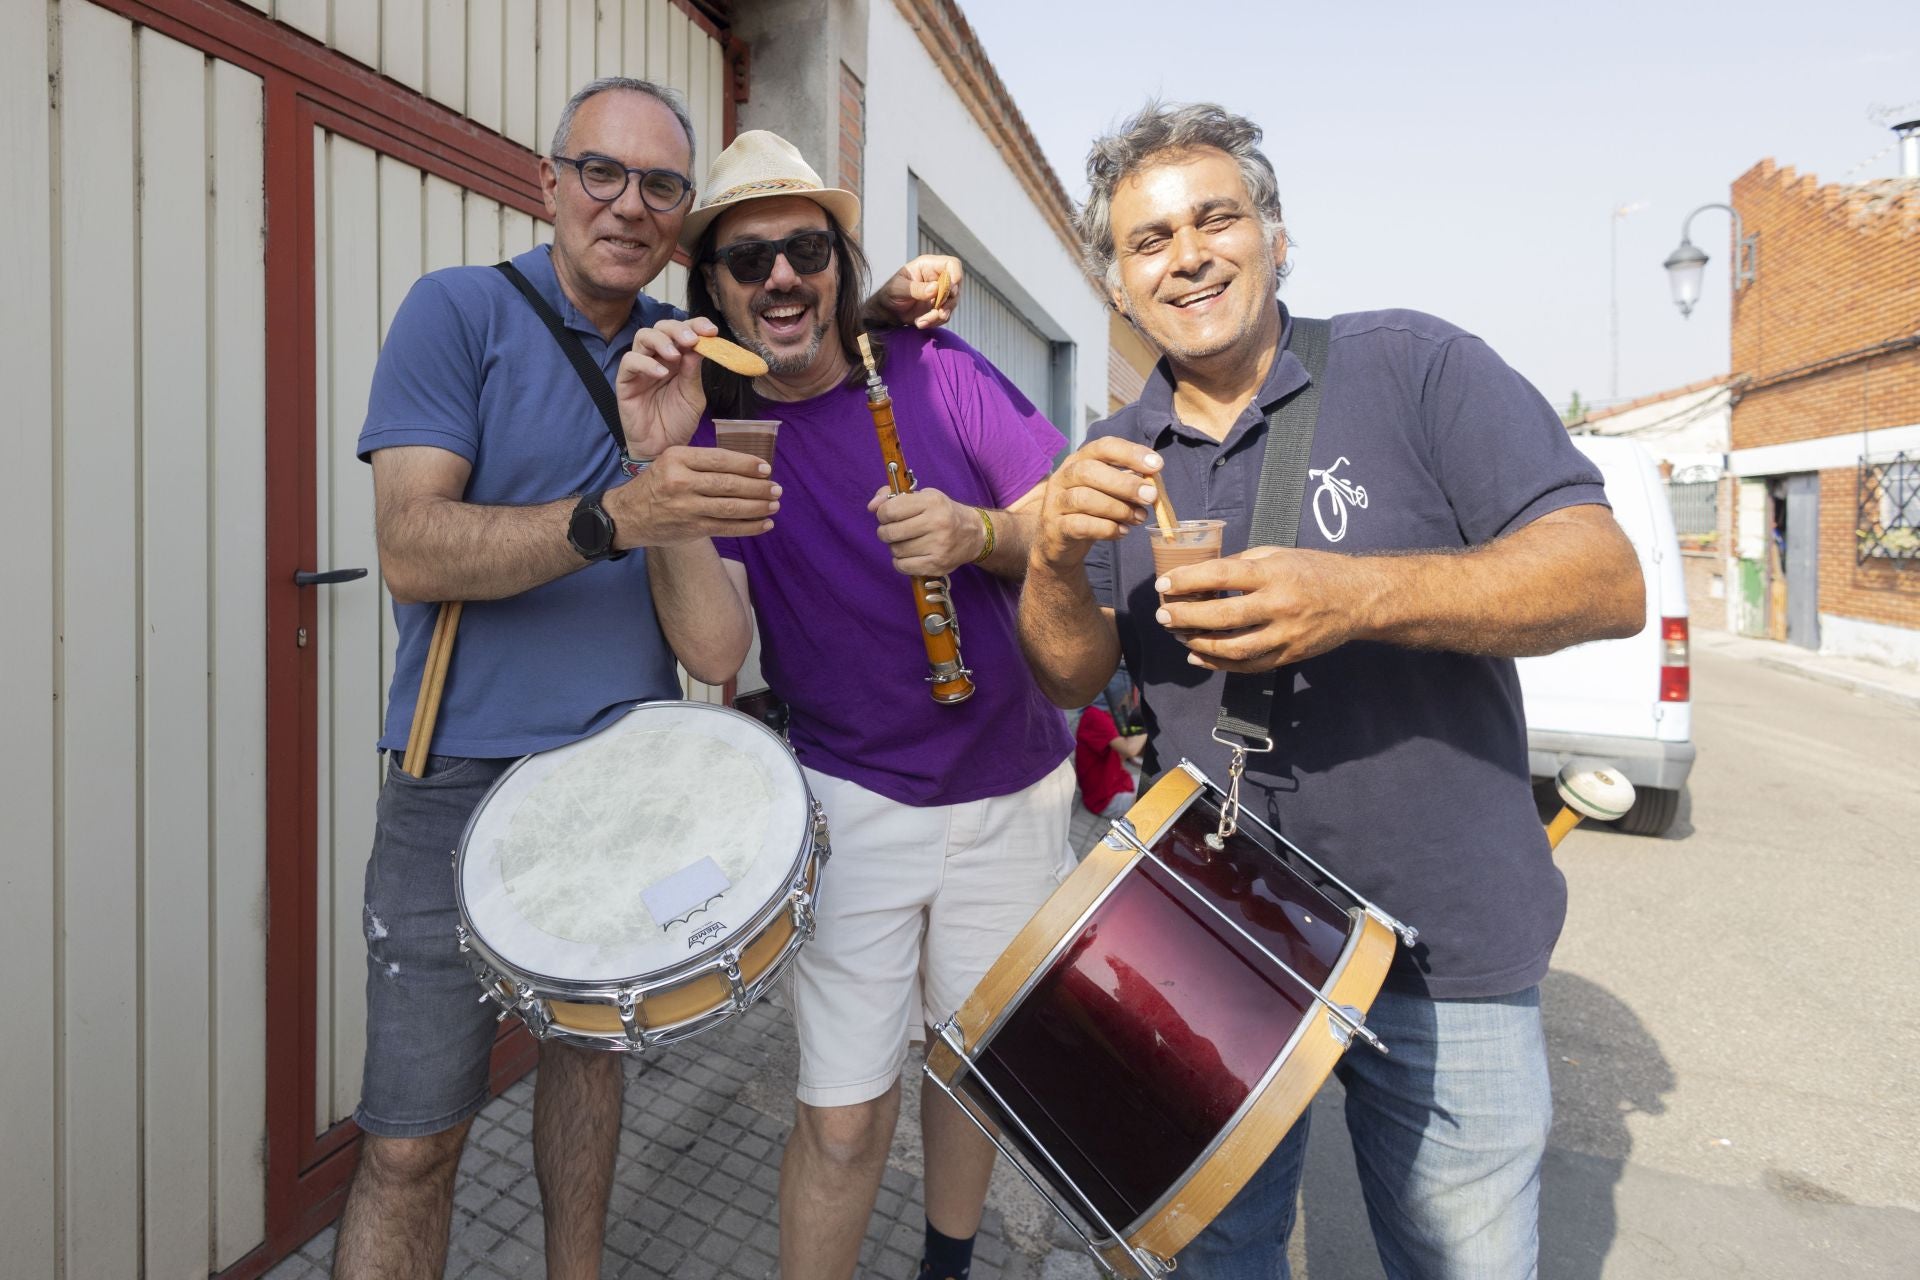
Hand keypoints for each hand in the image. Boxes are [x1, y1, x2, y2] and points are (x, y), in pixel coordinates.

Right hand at [604, 445, 778, 548]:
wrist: (628, 516)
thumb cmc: (656, 484)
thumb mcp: (671, 462)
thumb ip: (702, 462)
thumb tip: (746, 466)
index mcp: (677, 458)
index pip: (720, 459)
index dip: (747, 464)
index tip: (766, 469)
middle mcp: (681, 482)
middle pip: (728, 484)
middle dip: (758, 488)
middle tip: (777, 489)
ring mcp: (686, 507)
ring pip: (730, 507)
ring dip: (757, 507)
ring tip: (774, 505)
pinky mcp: (691, 529)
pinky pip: (726, 528)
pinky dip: (748, 527)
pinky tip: (764, 524)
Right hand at [615, 317, 719, 458]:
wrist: (662, 449)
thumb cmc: (677, 423)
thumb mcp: (693, 396)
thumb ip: (693, 371)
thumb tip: (698, 346)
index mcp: (678, 359)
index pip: (684, 331)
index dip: (696, 325)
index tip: (711, 331)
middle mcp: (658, 358)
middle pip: (661, 327)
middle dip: (678, 329)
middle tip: (692, 340)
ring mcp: (641, 368)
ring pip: (643, 337)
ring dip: (661, 340)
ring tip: (675, 354)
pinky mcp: (625, 381)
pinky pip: (630, 362)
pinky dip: (646, 363)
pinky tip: (661, 373)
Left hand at [864, 254, 963, 330]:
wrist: (886, 311)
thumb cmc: (889, 293)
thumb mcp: (899, 289)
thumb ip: (916, 289)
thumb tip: (935, 289)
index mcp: (928, 266)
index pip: (952, 264)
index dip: (956, 275)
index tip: (950, 290)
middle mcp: (937, 278)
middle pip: (956, 286)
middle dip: (948, 302)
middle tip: (938, 312)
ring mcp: (939, 294)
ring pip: (952, 303)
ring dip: (940, 315)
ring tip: (922, 321)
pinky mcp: (938, 308)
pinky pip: (944, 315)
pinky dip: (934, 322)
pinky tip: (920, 323)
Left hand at [867, 485, 983, 575]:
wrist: (972, 534)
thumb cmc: (941, 512)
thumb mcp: (922, 496)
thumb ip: (893, 496)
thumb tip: (871, 506)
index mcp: (931, 502)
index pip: (890, 511)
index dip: (882, 514)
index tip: (888, 515)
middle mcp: (936, 523)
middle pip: (890, 533)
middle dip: (886, 532)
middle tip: (893, 531)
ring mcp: (938, 546)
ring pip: (896, 550)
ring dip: (895, 547)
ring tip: (906, 542)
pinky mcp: (937, 565)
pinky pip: (903, 566)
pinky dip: (900, 562)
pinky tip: (909, 555)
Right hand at [1031, 436, 1163, 570]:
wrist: (1057, 542)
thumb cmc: (1089, 511)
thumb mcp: (1107, 492)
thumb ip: (1127, 484)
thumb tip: (1153, 484)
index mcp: (1079, 460)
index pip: (1103, 447)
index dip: (1130, 453)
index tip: (1157, 464)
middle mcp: (1063, 476)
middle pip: (1089, 471)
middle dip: (1125, 484)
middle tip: (1151, 496)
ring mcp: (1055, 502)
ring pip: (1084, 499)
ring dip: (1118, 509)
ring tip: (1138, 518)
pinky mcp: (1055, 527)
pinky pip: (1080, 525)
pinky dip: (1106, 529)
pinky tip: (1122, 532)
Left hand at [1154, 545, 1375, 671]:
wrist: (1359, 598)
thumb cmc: (1316, 570)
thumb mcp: (1279, 554)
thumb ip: (1243, 563)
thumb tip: (1204, 576)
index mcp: (1274, 572)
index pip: (1221, 575)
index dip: (1188, 580)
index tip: (1165, 585)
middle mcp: (1279, 604)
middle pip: (1222, 615)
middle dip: (1185, 617)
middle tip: (1164, 616)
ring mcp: (1285, 634)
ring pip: (1232, 648)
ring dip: (1199, 644)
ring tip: (1179, 636)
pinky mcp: (1289, 656)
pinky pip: (1248, 666)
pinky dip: (1219, 664)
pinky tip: (1199, 656)